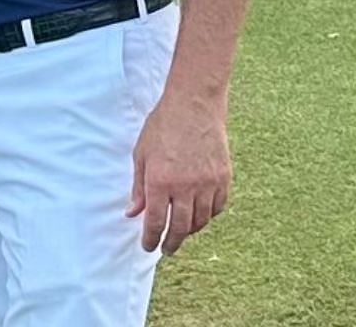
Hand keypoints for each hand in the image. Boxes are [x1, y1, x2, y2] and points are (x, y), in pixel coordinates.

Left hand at [127, 90, 230, 254]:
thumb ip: (138, 187)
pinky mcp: (224, 178)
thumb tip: (132, 213)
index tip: (148, 247)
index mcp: (160, 181)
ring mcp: (208, 183)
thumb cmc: (162, 127)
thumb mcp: (141, 154)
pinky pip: (218, 207)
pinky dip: (208, 216)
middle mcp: (185, 186)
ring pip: (201, 220)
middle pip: (181, 227)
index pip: (156, 221)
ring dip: (190, 230)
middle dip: (172, 242)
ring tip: (181, 232)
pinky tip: (199, 215)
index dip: (151, 238)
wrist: (194, 106)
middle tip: (166, 249)